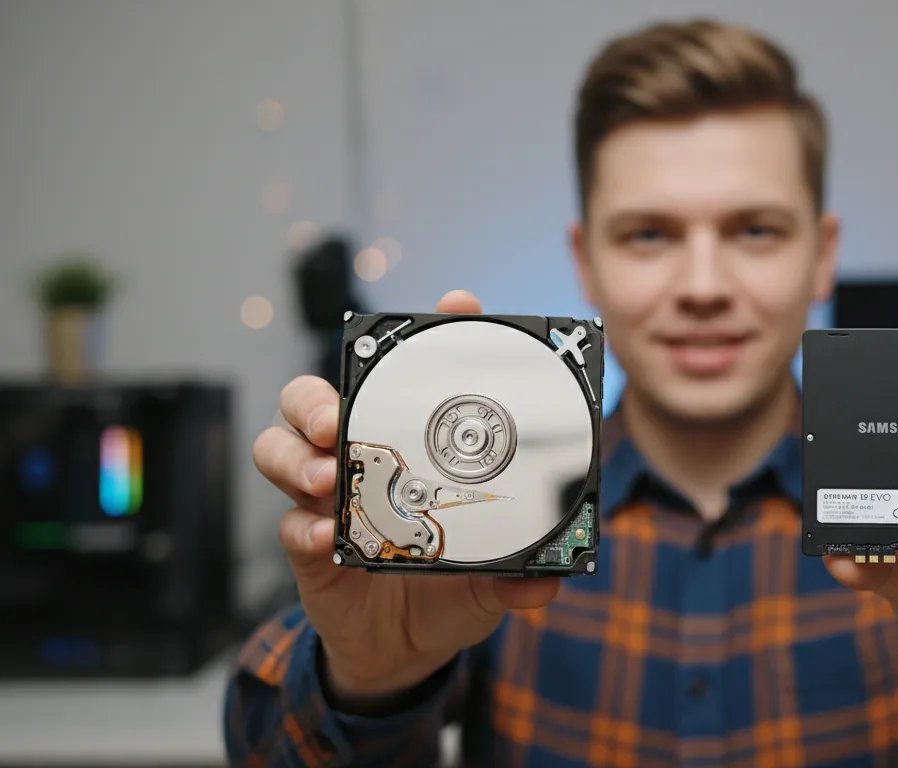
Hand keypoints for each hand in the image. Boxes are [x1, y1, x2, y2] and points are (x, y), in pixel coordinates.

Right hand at [252, 290, 558, 709]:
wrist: (407, 650)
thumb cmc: (450, 587)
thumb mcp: (494, 577)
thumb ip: (519, 572)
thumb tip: (550, 578)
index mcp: (409, 447)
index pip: (408, 377)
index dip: (425, 334)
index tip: (457, 305)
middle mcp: (361, 459)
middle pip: (311, 400)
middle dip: (318, 400)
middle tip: (339, 421)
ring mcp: (327, 499)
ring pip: (280, 448)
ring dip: (297, 458)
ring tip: (327, 480)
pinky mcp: (305, 546)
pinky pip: (288, 525)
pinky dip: (302, 528)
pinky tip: (325, 537)